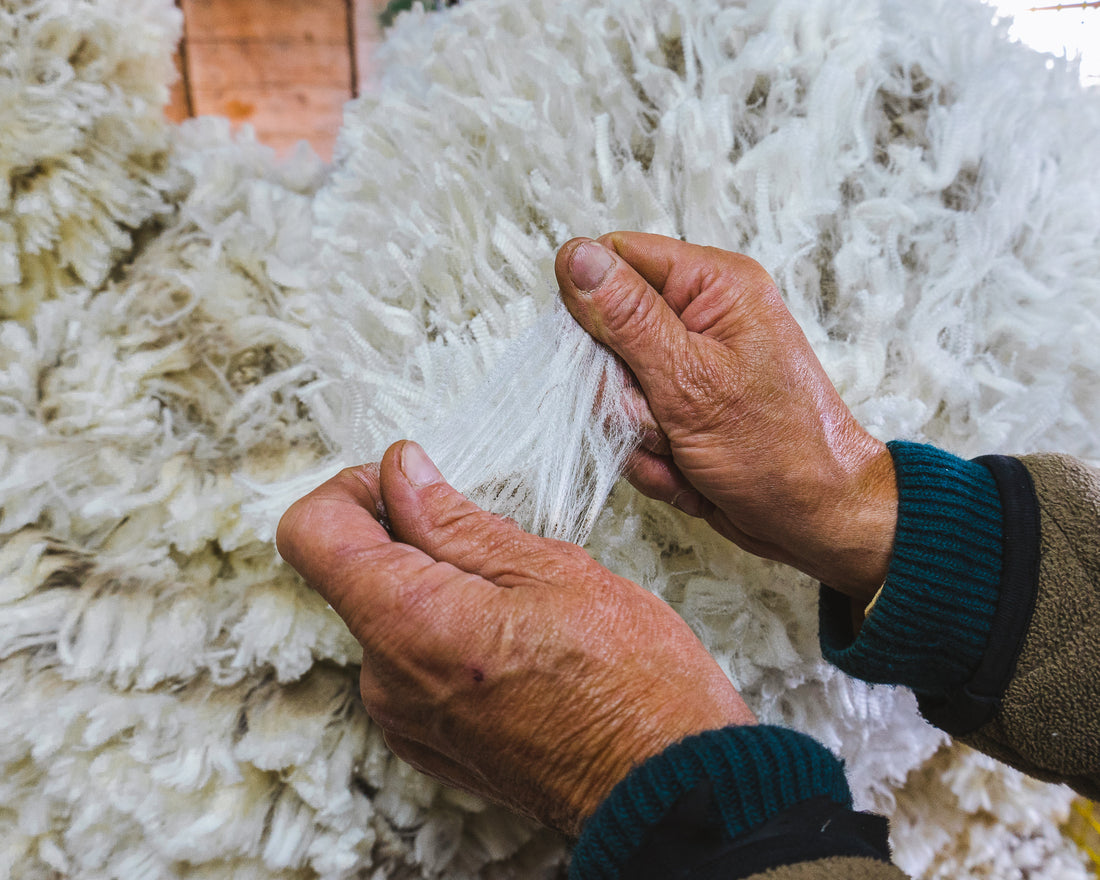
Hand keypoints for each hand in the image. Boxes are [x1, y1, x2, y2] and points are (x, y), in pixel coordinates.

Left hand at [276, 440, 753, 835]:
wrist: (667, 787)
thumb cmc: (632, 684)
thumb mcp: (549, 570)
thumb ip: (455, 520)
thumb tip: (401, 473)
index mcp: (407, 622)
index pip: (312, 531)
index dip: (353, 487)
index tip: (406, 482)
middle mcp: (389, 678)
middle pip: (356, 572)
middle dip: (416, 538)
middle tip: (498, 543)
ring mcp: (408, 718)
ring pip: (393, 615)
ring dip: (441, 588)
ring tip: (524, 602)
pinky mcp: (432, 742)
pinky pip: (414, 664)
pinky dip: (451, 635)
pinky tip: (518, 642)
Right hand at [556, 232, 896, 603]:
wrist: (814, 521)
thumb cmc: (777, 450)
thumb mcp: (691, 379)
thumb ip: (627, 317)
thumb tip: (576, 257)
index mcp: (713, 286)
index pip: (615, 260)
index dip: (594, 309)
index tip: (607, 358)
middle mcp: (699, 318)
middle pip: (605, 333)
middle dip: (621, 391)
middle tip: (662, 418)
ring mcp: (688, 368)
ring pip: (612, 390)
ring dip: (637, 433)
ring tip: (684, 449)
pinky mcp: (680, 411)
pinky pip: (630, 428)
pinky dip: (651, 458)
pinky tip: (688, 470)